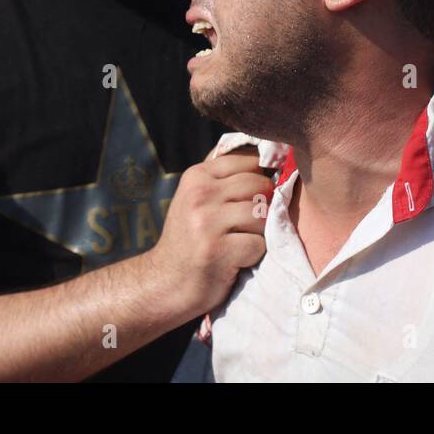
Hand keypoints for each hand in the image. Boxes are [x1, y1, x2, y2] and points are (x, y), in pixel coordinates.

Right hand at [143, 152, 270, 315]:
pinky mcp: (216, 251)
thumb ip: (223, 174)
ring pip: (263, 214)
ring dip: (259, 232)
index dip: (260, 178)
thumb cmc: (190, 237)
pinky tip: (234, 259)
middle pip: (261, 185)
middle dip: (263, 206)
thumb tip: (268, 151)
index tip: (251, 198)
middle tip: (245, 225)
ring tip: (238, 241)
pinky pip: (258, 244)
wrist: (164, 282)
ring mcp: (206, 222)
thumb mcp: (197, 196)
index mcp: (197, 175)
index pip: (250, 160)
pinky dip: (253, 255)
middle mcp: (200, 194)